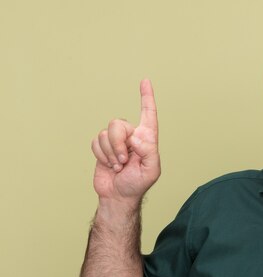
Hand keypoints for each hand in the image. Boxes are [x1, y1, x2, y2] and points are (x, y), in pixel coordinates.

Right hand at [91, 79, 160, 202]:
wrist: (118, 195)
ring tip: (118, 166)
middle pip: (118, 124)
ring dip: (110, 152)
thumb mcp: (151, 171)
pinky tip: (109, 165)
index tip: (145, 81)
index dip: (147, 97)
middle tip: (123, 161)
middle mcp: (131, 135)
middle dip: (117, 144)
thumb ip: (148, 152)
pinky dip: (101, 155)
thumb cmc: (137, 184)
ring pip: (106, 133)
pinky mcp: (103, 146)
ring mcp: (116, 140)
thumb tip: (136, 137)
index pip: (148, 114)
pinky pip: (96, 141)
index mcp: (147, 139)